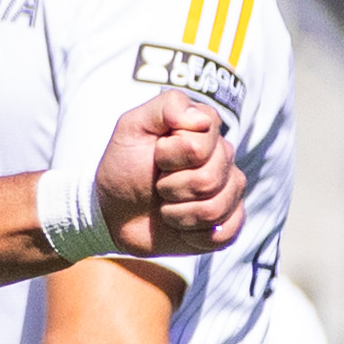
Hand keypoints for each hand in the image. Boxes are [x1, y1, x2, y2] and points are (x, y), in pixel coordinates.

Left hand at [93, 90, 244, 264]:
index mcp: (205, 130)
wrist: (114, 211)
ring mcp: (230, 191)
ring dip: (178, 214)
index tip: (156, 157)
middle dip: (171, 187)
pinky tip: (181, 227)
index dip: (170, 155)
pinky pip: (225, 233)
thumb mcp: (132, 127)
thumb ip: (166, 107)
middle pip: (210, 179)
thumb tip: (201, 119)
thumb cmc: (124, 166)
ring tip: (166, 208)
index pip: (200, 145)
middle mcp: (224, 158)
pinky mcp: (228, 223)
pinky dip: (194, 236)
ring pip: (216, 208)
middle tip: (158, 186)